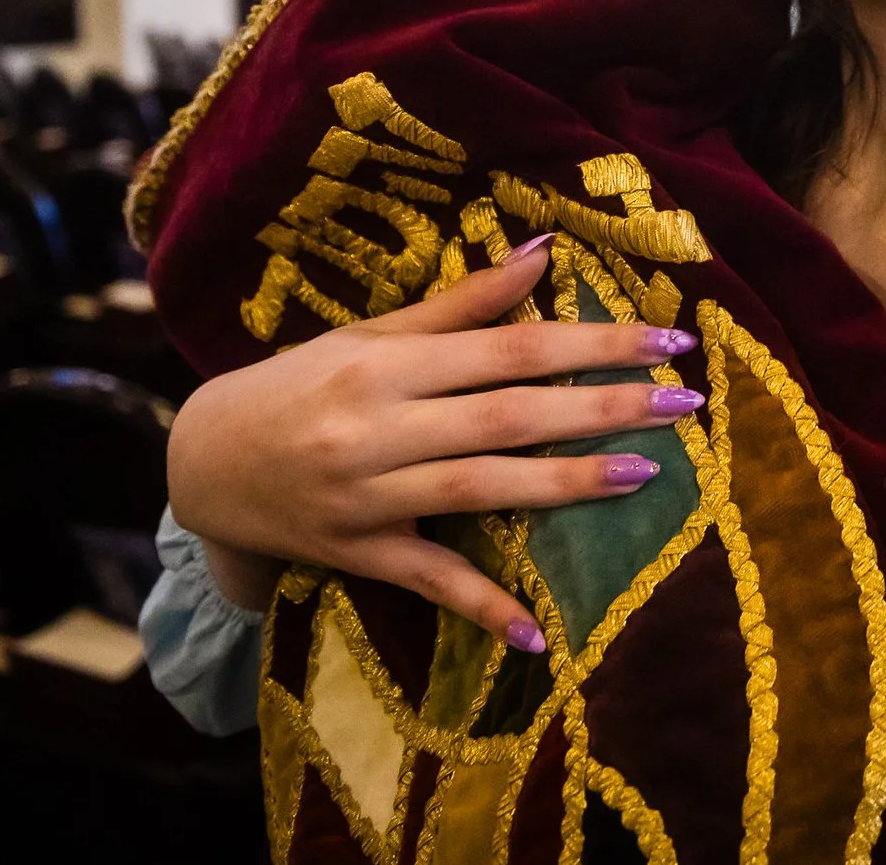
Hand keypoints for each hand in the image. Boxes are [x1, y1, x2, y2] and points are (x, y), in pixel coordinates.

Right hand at [165, 237, 701, 649]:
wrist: (201, 463)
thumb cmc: (299, 385)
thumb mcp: (370, 335)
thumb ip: (462, 303)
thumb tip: (544, 251)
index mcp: (389, 363)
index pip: (512, 348)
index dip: (594, 341)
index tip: (668, 340)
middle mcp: (379, 425)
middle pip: (509, 414)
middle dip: (603, 408)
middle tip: (683, 404)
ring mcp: (368, 494)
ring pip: (482, 487)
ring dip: (566, 483)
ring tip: (645, 475)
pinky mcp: (357, 554)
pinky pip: (428, 582)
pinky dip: (480, 608)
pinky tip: (536, 634)